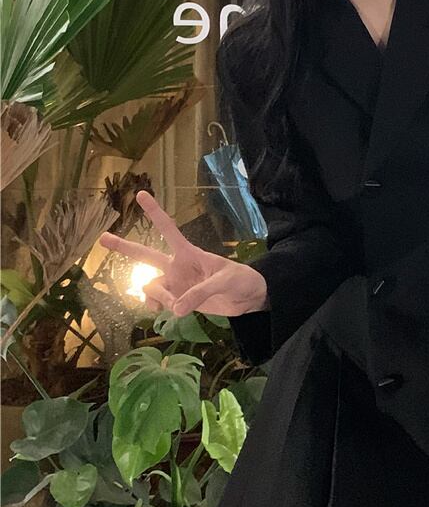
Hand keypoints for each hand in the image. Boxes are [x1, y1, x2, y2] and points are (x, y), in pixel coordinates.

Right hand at [98, 190, 268, 317]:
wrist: (246, 298)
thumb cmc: (240, 279)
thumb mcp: (223, 282)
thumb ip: (199, 294)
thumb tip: (176, 309)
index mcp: (189, 253)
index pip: (168, 230)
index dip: (155, 212)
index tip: (141, 194)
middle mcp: (177, 266)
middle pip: (145, 255)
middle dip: (124, 246)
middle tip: (102, 238)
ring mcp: (175, 283)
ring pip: (151, 287)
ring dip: (157, 297)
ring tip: (176, 306)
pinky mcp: (178, 300)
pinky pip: (158, 303)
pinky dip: (157, 307)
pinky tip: (161, 312)